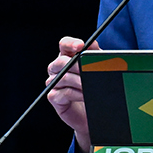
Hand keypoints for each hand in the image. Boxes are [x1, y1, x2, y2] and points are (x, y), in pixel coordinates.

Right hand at [46, 36, 99, 151]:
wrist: (95, 109)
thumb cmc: (95, 86)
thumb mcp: (99, 67)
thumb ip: (94, 53)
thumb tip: (92, 44)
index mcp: (67, 56)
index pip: (64, 44)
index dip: (70, 43)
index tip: (81, 46)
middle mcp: (58, 68)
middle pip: (61, 61)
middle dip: (77, 65)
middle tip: (89, 69)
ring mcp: (54, 82)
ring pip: (63, 77)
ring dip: (80, 81)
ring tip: (91, 86)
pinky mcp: (54, 97)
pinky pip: (64, 92)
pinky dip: (77, 94)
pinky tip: (86, 96)